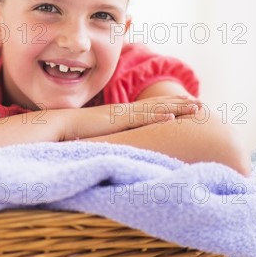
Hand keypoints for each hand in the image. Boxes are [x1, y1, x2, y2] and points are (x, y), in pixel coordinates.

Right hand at [58, 95, 201, 140]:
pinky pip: (138, 119)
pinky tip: (172, 120)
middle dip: (179, 105)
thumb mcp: (95, 138)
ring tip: (197, 108)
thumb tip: (113, 151)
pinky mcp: (114, 122)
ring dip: (176, 108)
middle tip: (201, 106)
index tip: (184, 108)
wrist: (54, 126)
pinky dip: (156, 118)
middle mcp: (123, 113)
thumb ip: (107, 141)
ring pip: (153, 110)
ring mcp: (119, 115)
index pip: (148, 111)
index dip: (167, 108)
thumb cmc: (70, 134)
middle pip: (156, 107)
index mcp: (119, 116)